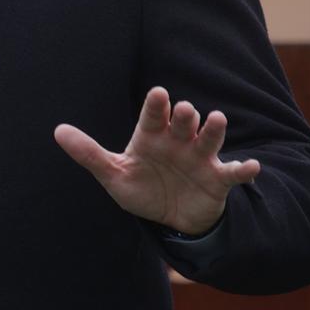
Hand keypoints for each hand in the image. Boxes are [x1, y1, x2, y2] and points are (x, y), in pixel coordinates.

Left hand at [53, 87, 261, 235]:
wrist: (170, 216)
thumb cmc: (141, 187)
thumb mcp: (113, 174)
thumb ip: (88, 153)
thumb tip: (58, 131)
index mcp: (151, 137)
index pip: (153, 117)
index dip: (156, 106)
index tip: (158, 93)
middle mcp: (178, 142)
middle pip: (183, 123)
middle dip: (184, 116)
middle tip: (184, 110)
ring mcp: (201, 159)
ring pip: (210, 139)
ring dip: (214, 130)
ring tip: (216, 120)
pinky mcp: (218, 179)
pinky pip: (233, 173)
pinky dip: (243, 170)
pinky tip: (251, 167)